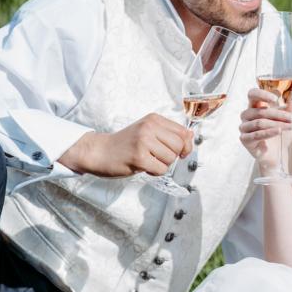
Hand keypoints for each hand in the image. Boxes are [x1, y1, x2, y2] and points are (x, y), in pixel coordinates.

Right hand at [59, 113, 193, 178]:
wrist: (100, 151)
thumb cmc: (125, 143)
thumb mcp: (147, 131)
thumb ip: (168, 133)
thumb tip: (191, 137)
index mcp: (153, 119)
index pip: (183, 132)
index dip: (186, 145)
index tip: (181, 152)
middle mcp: (149, 127)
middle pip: (179, 146)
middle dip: (173, 156)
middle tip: (158, 157)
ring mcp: (143, 142)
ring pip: (170, 159)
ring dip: (162, 165)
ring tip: (148, 160)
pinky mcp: (139, 157)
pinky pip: (161, 170)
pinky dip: (155, 172)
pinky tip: (144, 167)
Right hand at [238, 85, 291, 174]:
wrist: (276, 154)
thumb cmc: (279, 134)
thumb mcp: (286, 121)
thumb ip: (290, 110)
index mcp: (254, 106)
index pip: (252, 94)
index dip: (262, 94)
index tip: (276, 99)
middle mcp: (246, 115)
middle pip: (260, 111)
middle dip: (279, 114)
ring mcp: (244, 127)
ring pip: (260, 123)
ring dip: (277, 124)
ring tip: (290, 126)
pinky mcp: (245, 139)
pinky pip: (256, 134)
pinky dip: (268, 133)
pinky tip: (278, 131)